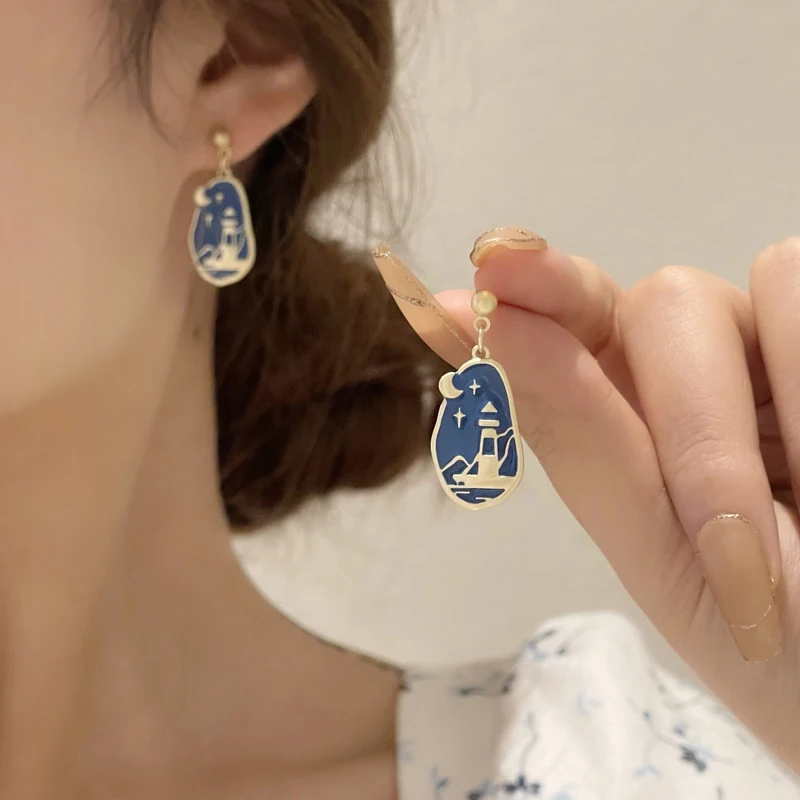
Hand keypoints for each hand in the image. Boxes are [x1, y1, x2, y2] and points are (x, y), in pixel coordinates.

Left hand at [410, 233, 799, 769]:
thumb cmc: (772, 641)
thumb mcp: (661, 551)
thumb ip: (574, 431)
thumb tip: (466, 313)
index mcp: (630, 403)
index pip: (573, 319)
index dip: (538, 289)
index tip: (492, 268)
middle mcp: (701, 360)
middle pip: (669, 301)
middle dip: (698, 427)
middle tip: (729, 543)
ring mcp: (777, 344)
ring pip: (768, 278)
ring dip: (779, 416)